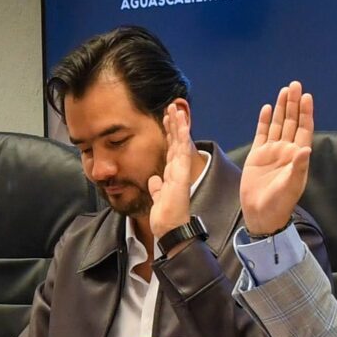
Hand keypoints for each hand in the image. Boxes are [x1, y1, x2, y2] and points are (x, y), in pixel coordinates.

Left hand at [148, 102, 196, 239]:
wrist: (170, 230)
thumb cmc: (165, 217)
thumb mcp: (158, 198)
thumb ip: (157, 188)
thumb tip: (154, 180)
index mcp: (172, 175)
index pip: (171, 149)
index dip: (169, 133)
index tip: (165, 119)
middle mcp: (178, 171)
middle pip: (176, 142)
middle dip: (174, 124)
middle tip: (171, 106)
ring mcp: (181, 171)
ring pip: (180, 142)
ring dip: (178, 124)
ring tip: (176, 108)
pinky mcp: (182, 175)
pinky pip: (182, 151)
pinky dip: (182, 136)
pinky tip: (181, 122)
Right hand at [240, 81, 313, 236]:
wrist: (261, 214)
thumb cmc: (280, 203)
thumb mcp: (291, 186)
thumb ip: (298, 167)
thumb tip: (305, 149)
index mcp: (297, 156)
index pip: (303, 129)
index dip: (305, 113)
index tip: (306, 96)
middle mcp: (286, 150)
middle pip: (291, 122)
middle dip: (293, 103)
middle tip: (295, 85)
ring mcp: (272, 151)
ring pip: (278, 124)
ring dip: (281, 108)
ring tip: (284, 90)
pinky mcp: (258, 155)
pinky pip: (262, 134)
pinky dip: (265, 121)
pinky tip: (267, 109)